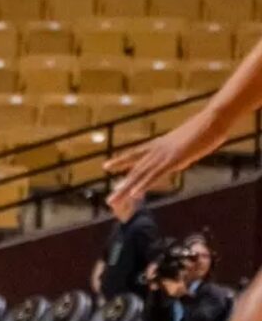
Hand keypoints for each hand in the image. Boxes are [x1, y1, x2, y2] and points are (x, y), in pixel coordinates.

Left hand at [104, 110, 225, 206]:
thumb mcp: (188, 142)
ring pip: (140, 175)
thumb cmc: (206, 128)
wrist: (213, 119)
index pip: (135, 153)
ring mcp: (164, 155)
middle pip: (135, 170)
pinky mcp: (174, 159)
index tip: (106, 166)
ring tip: (114, 202)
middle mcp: (157, 150)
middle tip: (109, 201)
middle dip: (122, 187)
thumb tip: (176, 156)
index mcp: (159, 145)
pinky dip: (144, 184)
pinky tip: (134, 194)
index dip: (120, 161)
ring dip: (127, 190)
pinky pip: (155, 174)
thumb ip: (178, 151)